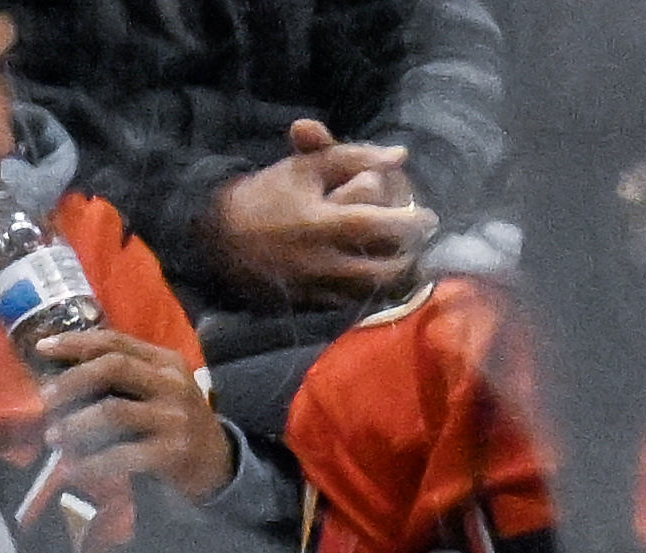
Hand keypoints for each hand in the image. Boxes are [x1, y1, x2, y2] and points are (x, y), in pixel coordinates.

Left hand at [30, 320, 235, 511]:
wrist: (215, 462)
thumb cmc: (171, 423)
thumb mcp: (155, 390)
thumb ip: (120, 378)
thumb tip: (60, 376)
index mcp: (164, 361)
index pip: (115, 342)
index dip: (76, 342)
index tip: (42, 347)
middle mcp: (171, 382)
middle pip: (113, 368)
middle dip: (71, 381)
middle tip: (45, 400)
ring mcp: (173, 417)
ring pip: (112, 411)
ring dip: (75, 425)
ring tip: (53, 437)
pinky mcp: (171, 452)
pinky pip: (121, 455)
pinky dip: (90, 464)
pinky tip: (72, 470)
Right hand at [200, 119, 432, 305]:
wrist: (216, 236)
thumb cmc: (267, 194)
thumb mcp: (307, 167)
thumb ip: (355, 156)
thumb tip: (401, 156)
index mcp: (326, 224)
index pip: (386, 226)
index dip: (414, 222)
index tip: (429, 218)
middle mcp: (323, 262)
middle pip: (384, 270)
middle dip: (408, 258)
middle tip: (418, 246)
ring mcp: (312, 288)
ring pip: (367, 292)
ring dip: (391, 279)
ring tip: (403, 264)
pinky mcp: (302, 303)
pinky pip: (344, 304)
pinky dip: (364, 293)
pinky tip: (372, 280)